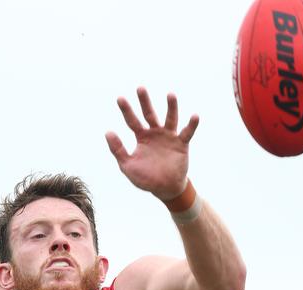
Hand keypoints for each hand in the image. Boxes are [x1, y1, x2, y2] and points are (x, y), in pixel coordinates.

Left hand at [106, 87, 198, 201]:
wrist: (164, 189)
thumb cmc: (146, 178)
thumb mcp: (128, 165)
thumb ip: (118, 150)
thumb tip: (108, 132)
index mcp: (142, 137)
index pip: (132, 120)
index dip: (126, 110)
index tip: (119, 98)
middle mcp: (155, 133)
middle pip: (149, 113)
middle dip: (145, 101)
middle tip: (140, 88)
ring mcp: (169, 136)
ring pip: (170, 118)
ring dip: (171, 107)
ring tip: (170, 94)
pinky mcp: (181, 144)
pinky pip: (187, 132)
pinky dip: (192, 125)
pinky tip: (194, 116)